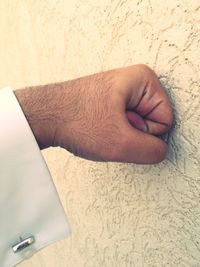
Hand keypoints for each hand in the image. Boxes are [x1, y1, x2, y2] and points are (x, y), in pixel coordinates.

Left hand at [15, 64, 172, 163]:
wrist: (43, 116)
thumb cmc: (76, 120)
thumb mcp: (120, 143)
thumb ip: (152, 151)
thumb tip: (159, 150)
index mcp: (143, 80)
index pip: (166, 121)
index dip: (144, 134)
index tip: (120, 129)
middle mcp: (134, 81)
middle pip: (151, 123)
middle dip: (131, 134)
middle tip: (109, 129)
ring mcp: (122, 91)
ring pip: (137, 127)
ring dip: (121, 135)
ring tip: (101, 127)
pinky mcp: (111, 100)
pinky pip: (124, 124)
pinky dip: (113, 133)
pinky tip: (97, 127)